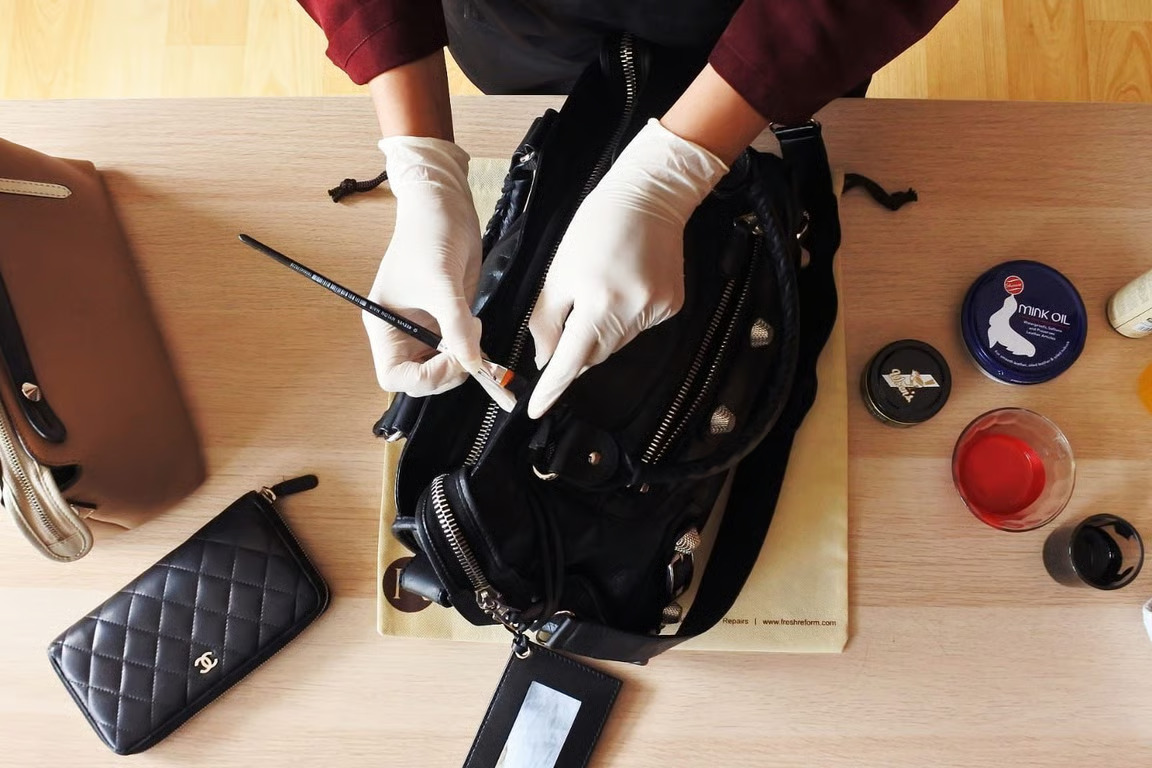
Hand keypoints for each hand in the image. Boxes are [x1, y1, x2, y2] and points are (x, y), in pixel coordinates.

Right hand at [365, 136, 482, 395]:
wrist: (446, 207)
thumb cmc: (429, 236)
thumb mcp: (441, 282)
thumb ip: (456, 325)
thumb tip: (472, 363)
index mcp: (384, 326)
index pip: (394, 376)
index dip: (423, 378)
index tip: (452, 360)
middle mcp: (401, 333)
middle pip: (420, 380)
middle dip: (447, 372)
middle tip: (471, 351)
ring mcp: (426, 329)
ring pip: (442, 369)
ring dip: (463, 361)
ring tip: (474, 329)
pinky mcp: (448, 321)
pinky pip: (459, 350)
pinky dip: (473, 350)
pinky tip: (477, 327)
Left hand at [526, 119, 727, 417]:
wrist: (649, 196)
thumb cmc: (596, 227)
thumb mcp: (559, 272)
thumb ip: (548, 320)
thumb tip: (547, 359)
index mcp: (598, 303)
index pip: (570, 360)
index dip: (552, 388)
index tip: (536, 411)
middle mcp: (631, 312)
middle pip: (595, 355)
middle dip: (576, 349)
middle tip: (567, 323)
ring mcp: (656, 311)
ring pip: (617, 343)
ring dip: (600, 332)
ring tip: (600, 291)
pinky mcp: (671, 306)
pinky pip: (638, 328)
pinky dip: (624, 318)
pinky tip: (624, 286)